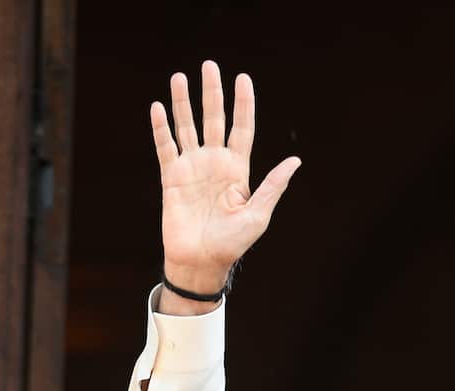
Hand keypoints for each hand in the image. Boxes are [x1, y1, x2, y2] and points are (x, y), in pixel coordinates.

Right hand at [150, 60, 300, 309]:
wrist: (201, 261)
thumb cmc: (233, 243)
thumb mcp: (258, 215)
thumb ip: (273, 186)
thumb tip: (295, 161)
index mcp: (239, 170)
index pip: (242, 129)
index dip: (243, 104)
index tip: (243, 78)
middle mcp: (215, 163)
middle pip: (214, 120)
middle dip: (212, 93)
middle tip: (210, 65)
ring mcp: (192, 168)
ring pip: (187, 127)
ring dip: (183, 102)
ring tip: (180, 77)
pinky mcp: (171, 177)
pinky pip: (165, 147)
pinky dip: (161, 127)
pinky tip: (159, 107)